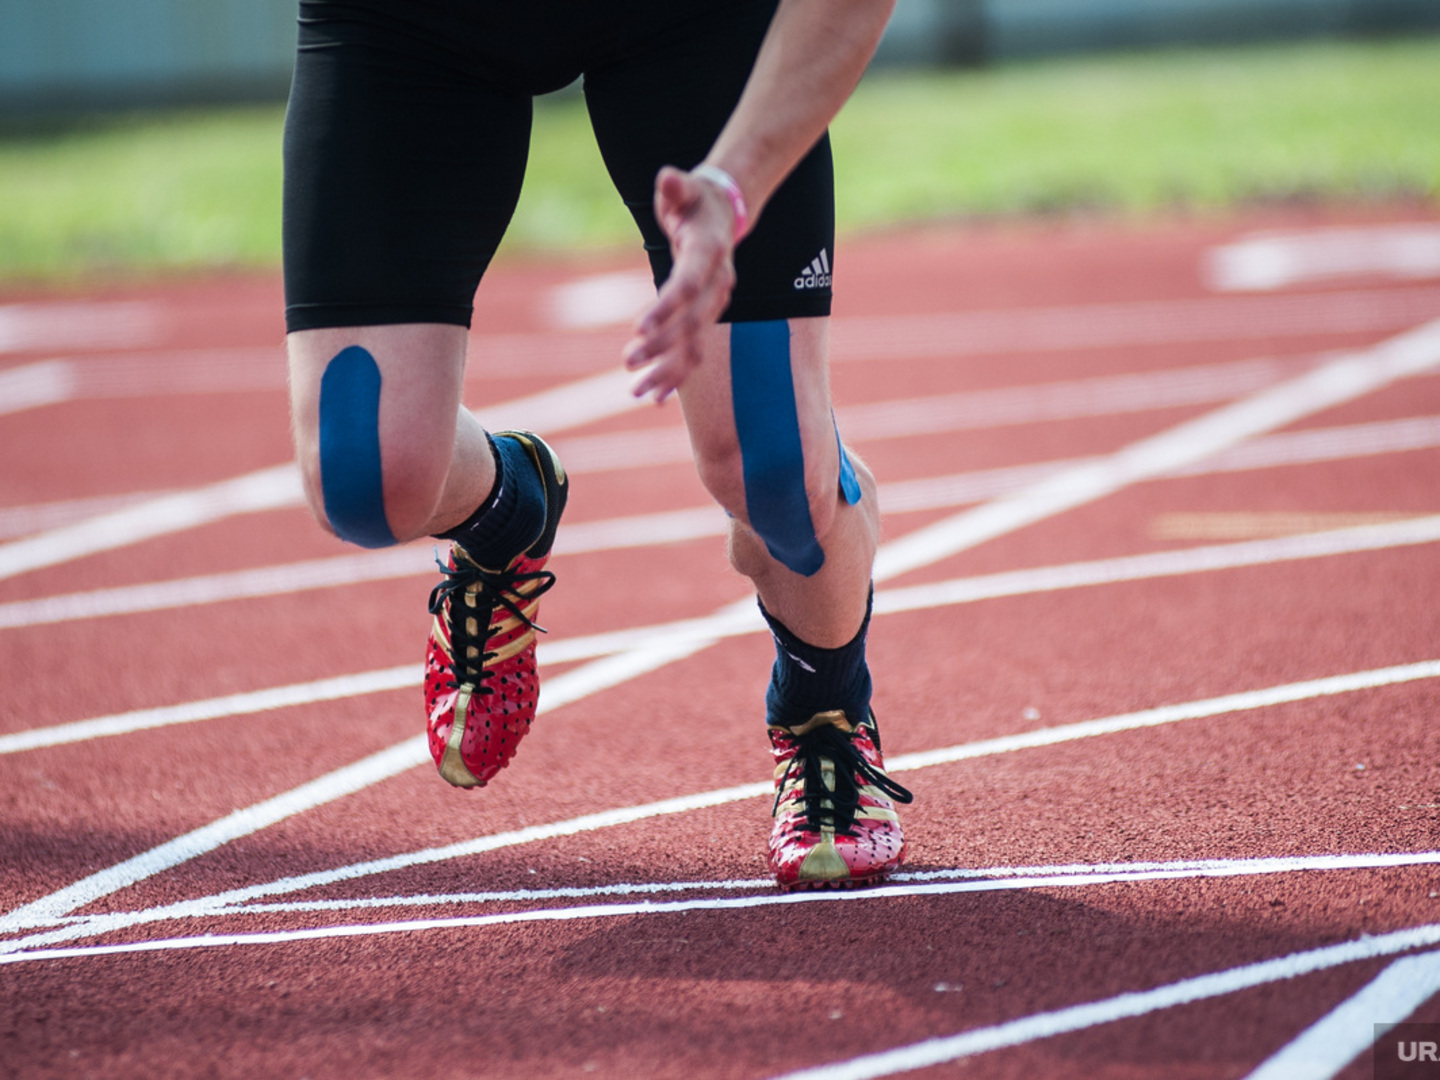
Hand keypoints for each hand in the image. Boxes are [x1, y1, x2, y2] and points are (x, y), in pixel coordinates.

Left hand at [622, 166, 738, 402]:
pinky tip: (654, 396)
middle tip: (627, 361)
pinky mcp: (707, 317)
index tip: (639, 329)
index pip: (688, 285)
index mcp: (709, 253)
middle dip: (660, 346)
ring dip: (667, 371)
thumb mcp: (685, 188)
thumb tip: (668, 177)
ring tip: (636, 391)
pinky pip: (695, 352)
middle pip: (691, 323)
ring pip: (695, 345)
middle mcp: (718, 284)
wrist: (724, 214)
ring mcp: (716, 305)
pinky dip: (676, 375)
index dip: (666, 308)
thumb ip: (677, 187)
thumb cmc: (695, 200)